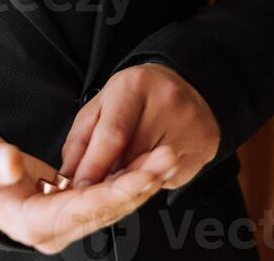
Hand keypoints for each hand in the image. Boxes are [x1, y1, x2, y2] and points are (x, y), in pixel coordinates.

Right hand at [0, 125, 178, 254]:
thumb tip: (12, 164)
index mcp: (32, 222)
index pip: (85, 208)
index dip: (118, 190)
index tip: (145, 172)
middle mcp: (52, 229)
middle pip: (106, 211)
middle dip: (140, 185)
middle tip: (169, 158)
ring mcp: (60, 221)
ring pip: (109, 205)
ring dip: (139, 182)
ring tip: (166, 157)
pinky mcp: (65, 207)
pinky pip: (102, 196)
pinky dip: (124, 179)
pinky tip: (144, 163)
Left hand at [59, 63, 220, 190]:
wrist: (186, 84)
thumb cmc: (137, 95)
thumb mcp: (102, 103)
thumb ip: (81, 138)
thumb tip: (68, 176)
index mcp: (135, 85)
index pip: (112, 136)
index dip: (93, 167)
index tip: (79, 189)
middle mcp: (167, 102)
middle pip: (131, 158)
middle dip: (110, 178)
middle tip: (98, 186)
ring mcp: (189, 125)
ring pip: (150, 172)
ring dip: (130, 181)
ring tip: (124, 171)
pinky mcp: (205, 145)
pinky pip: (169, 177)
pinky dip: (153, 178)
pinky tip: (151, 164)